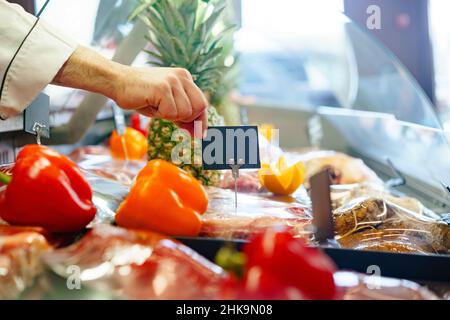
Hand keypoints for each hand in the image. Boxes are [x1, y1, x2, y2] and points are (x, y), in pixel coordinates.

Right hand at [52, 47, 207, 136]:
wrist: (116, 82)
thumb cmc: (140, 94)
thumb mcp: (165, 104)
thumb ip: (182, 114)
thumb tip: (197, 131)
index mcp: (184, 77)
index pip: (202, 102)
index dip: (201, 120)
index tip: (201, 133)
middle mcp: (182, 76)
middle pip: (199, 107)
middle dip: (187, 119)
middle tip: (168, 116)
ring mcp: (172, 81)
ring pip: (185, 112)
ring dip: (169, 116)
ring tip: (155, 106)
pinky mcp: (162, 88)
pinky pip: (171, 113)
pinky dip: (160, 115)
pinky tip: (150, 104)